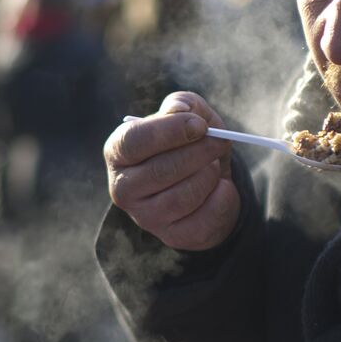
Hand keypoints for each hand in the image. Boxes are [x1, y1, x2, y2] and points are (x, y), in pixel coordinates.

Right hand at [104, 92, 239, 250]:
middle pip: (160, 170)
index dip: (168, 132)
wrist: (208, 184)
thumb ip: (184, 105)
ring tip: (214, 166)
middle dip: (198, 153)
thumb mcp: (190, 116)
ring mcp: (145, 216)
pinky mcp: (171, 236)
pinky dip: (222, 198)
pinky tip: (221, 188)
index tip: (199, 126)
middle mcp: (123, 187)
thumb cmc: (191, 144)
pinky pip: (203, 218)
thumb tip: (180, 109)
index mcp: (118, 151)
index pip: (132, 142)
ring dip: (209, 176)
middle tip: (219, 142)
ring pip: (183, 196)